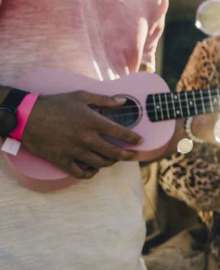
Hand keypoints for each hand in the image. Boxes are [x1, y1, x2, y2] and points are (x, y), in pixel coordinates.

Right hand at [20, 91, 140, 178]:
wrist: (28, 117)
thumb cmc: (55, 104)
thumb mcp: (81, 96)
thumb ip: (104, 99)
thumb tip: (123, 101)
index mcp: (92, 122)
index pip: (120, 133)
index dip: (133, 138)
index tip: (140, 141)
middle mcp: (86, 138)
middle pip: (113, 152)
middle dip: (127, 155)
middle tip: (133, 155)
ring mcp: (74, 151)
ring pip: (99, 163)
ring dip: (110, 163)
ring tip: (114, 160)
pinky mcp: (62, 161)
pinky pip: (80, 173)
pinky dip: (90, 173)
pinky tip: (94, 169)